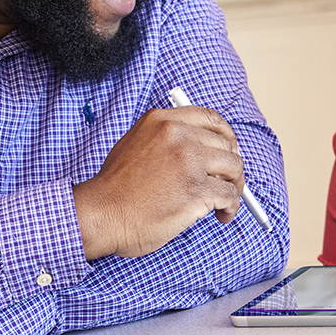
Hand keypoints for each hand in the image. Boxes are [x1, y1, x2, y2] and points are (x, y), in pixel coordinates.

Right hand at [73, 106, 245, 259]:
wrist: (101, 214)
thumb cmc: (115, 189)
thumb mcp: (136, 144)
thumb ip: (165, 139)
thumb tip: (200, 148)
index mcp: (161, 121)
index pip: (210, 119)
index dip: (226, 137)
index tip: (228, 152)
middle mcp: (177, 135)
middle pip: (226, 145)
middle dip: (231, 167)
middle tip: (227, 184)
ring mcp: (188, 161)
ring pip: (233, 168)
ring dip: (234, 187)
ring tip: (223, 204)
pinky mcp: (196, 189)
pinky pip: (229, 195)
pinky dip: (230, 207)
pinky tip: (221, 215)